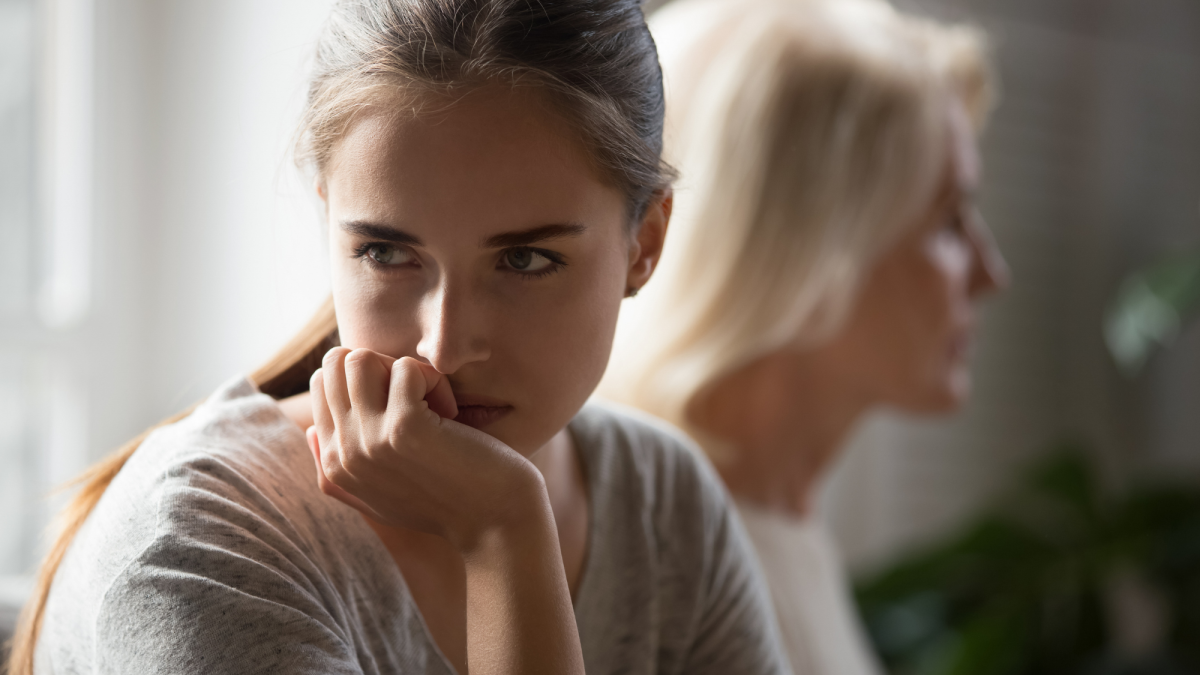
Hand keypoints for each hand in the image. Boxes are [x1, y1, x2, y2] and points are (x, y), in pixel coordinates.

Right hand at [307, 347, 546, 551]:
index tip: (402, 410)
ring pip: (361, 358)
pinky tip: (451, 415)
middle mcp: (342, 453)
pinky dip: (435, 381)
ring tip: (432, 404)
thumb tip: (308, 430)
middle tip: (417, 401)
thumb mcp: (378, 497)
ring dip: (404, 371)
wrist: (494, 526)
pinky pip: (407, 368)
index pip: (322, 382)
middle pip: (336, 363)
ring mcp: (370, 440)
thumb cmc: (445, 506)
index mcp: (332, 464)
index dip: (369, 380)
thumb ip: (336, 470)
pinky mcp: (404, 428)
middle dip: (382, 368)